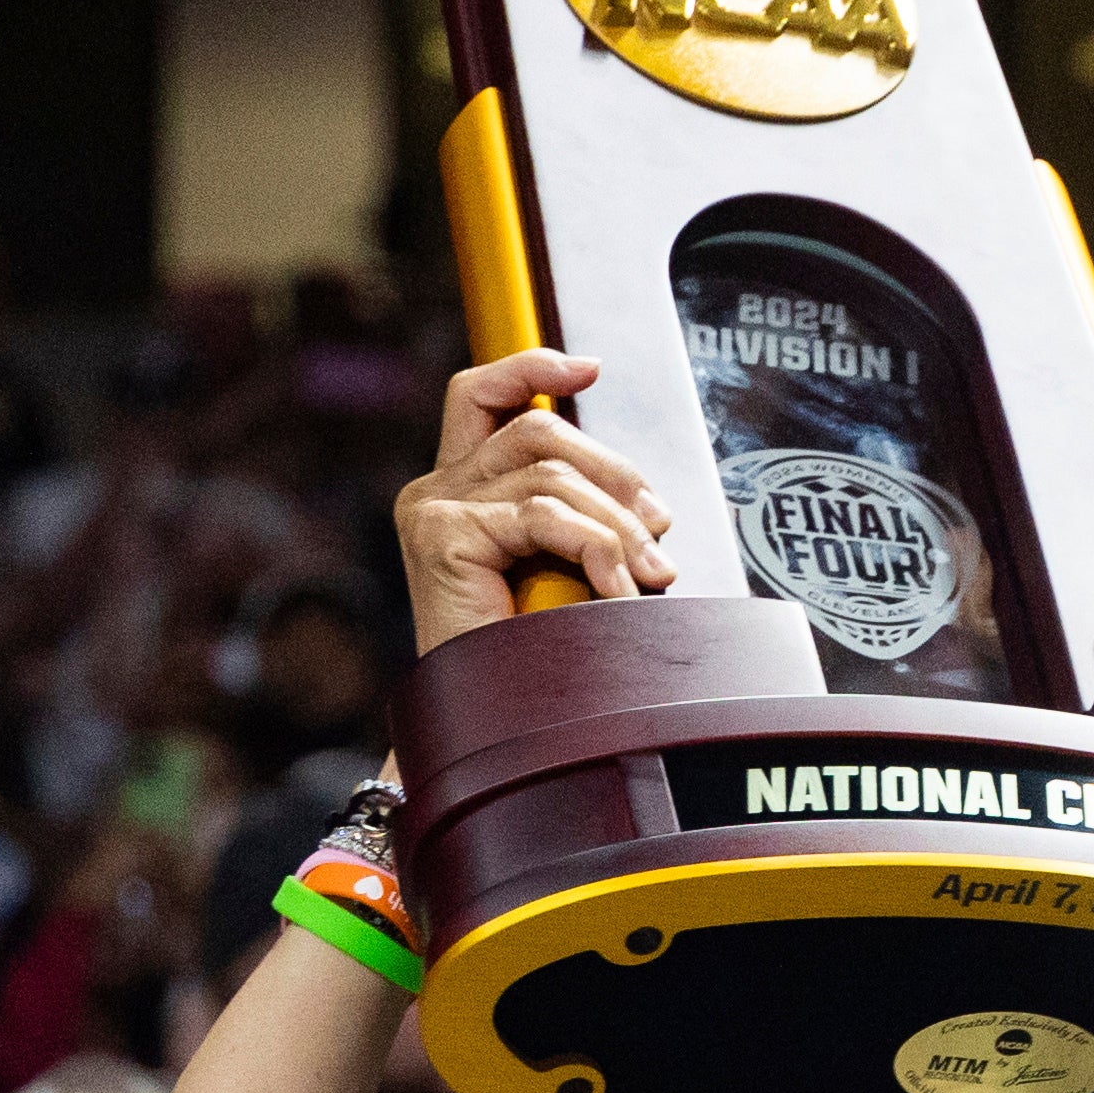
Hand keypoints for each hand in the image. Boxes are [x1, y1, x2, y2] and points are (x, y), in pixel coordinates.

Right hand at [394, 353, 675, 648]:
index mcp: (458, 490)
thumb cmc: (530, 658)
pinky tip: (616, 588)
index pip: (486, 398)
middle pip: (538, 428)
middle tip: (660, 531)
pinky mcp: (440, 535)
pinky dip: (594, 547)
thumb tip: (641, 499)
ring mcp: (432, 510)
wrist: (492, 725)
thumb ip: (574, 519)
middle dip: (614, 472)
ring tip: (647, 576)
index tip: (591, 367)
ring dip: (617, 524)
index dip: (534, 366)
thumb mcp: (561, 571)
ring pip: (550, 472)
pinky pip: (542, 515)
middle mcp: (435, 491)